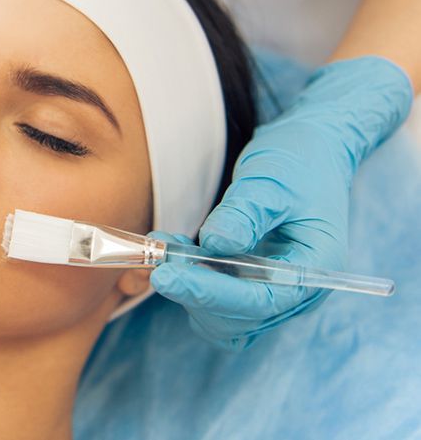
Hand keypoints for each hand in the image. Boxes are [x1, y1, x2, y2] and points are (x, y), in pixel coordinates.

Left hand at [149, 56, 412, 349]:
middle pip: (239, 318)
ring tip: (162, 249)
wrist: (308, 153)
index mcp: (314, 268)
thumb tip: (213, 245)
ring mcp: (272, 291)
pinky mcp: (250, 284)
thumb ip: (244, 214)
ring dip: (188, 290)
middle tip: (158, 260)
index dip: (210, 293)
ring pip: (223, 319)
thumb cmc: (296, 163)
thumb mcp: (269, 180)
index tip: (166, 275)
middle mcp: (296, 292)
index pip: (260, 299)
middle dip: (195, 293)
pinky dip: (190, 282)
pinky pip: (215, 301)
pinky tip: (170, 251)